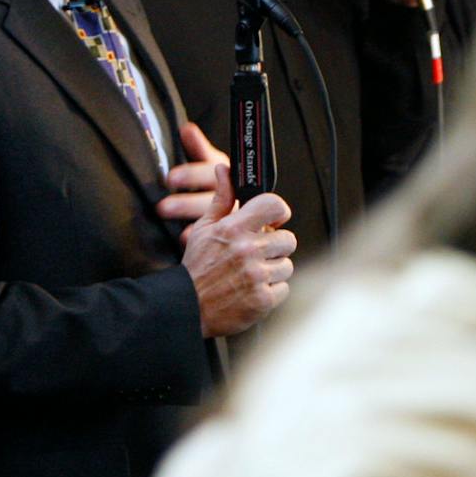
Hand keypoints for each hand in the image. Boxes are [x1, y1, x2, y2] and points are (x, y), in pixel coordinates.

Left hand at [157, 122, 230, 241]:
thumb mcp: (215, 164)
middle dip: (186, 204)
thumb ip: (200, 149)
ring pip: (217, 219)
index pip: (211, 172)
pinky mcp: (237, 232)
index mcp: (230, 176)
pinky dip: (201, 238)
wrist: (255, 215)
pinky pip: (221, 238)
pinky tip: (185, 240)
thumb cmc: (229, 186)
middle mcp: (236, 196)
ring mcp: (238, 215)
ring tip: (175, 228)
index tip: (171, 178)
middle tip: (163, 207)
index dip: (191, 175)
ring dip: (193, 222)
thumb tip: (186, 129)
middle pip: (213, 199)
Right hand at [180, 164, 295, 338]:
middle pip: (288, 239)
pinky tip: (252, 289)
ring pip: (286, 265)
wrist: (187, 306)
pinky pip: (283, 288)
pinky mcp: (263, 299)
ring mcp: (257, 275)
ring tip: (250, 274)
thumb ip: (221, 199)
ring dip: (272, 270)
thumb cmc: (196, 267)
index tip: (274, 221)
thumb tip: (225, 170)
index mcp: (234, 228)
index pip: (275, 206)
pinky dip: (271, 291)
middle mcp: (248, 250)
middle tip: (257, 254)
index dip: (279, 212)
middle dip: (275, 246)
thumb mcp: (204, 228)